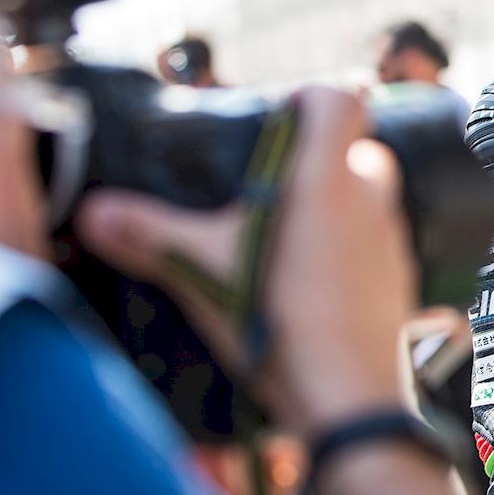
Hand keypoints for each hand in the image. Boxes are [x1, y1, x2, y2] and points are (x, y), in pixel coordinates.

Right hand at [77, 87, 414, 439]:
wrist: (349, 398)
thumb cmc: (281, 321)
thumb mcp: (202, 273)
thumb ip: (148, 235)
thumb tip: (93, 212)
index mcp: (327, 176)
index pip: (343, 96)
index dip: (313, 96)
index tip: (280, 116)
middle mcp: (371, 198)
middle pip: (357, 148)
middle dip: (317, 160)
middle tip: (270, 191)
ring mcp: (392, 240)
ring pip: (368, 199)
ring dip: (333, 208)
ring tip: (281, 242)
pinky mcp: (399, 280)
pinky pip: (375, 247)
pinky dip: (348, 253)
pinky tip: (309, 286)